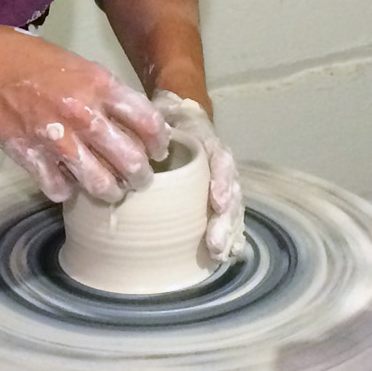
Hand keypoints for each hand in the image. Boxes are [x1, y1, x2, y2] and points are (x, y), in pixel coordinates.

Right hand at [0, 28, 167, 202]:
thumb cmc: (25, 56)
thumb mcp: (75, 62)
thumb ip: (102, 91)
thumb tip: (125, 120)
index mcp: (99, 84)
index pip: (148, 123)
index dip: (159, 142)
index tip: (158, 150)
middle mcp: (83, 113)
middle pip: (131, 161)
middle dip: (140, 175)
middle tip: (139, 178)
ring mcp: (56, 139)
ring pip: (100, 183)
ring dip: (109, 190)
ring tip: (109, 190)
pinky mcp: (30, 157)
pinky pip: (60, 189)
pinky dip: (66, 190)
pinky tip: (66, 182)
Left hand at [152, 90, 244, 259]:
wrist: (182, 115)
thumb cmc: (168, 119)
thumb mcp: (160, 115)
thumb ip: (153, 128)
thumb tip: (138, 146)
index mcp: (208, 143)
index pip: (221, 161)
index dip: (222, 181)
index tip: (217, 202)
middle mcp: (220, 165)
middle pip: (230, 192)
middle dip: (225, 220)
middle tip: (215, 245)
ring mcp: (221, 182)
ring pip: (233, 208)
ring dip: (229, 233)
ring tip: (220, 255)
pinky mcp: (217, 197)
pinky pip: (229, 217)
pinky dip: (231, 236)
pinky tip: (229, 255)